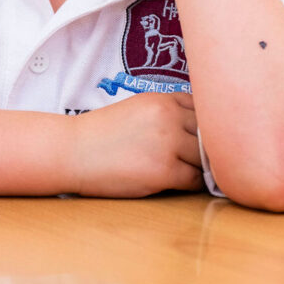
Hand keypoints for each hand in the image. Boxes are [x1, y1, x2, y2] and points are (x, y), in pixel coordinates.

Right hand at [69, 93, 202, 197]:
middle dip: (208, 147)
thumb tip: (200, 127)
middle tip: (205, 158)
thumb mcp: (138, 108)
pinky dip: (193, 184)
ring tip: (194, 172)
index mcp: (164, 99)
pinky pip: (195, 180)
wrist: (74, 151)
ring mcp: (169, 144)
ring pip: (205, 158)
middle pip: (209, 133)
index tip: (204, 137)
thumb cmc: (104, 133)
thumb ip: (168, 112)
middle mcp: (170, 117)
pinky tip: (182, 183)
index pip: (204, 108)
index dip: (206, 125)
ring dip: (202, 167)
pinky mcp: (164, 171)